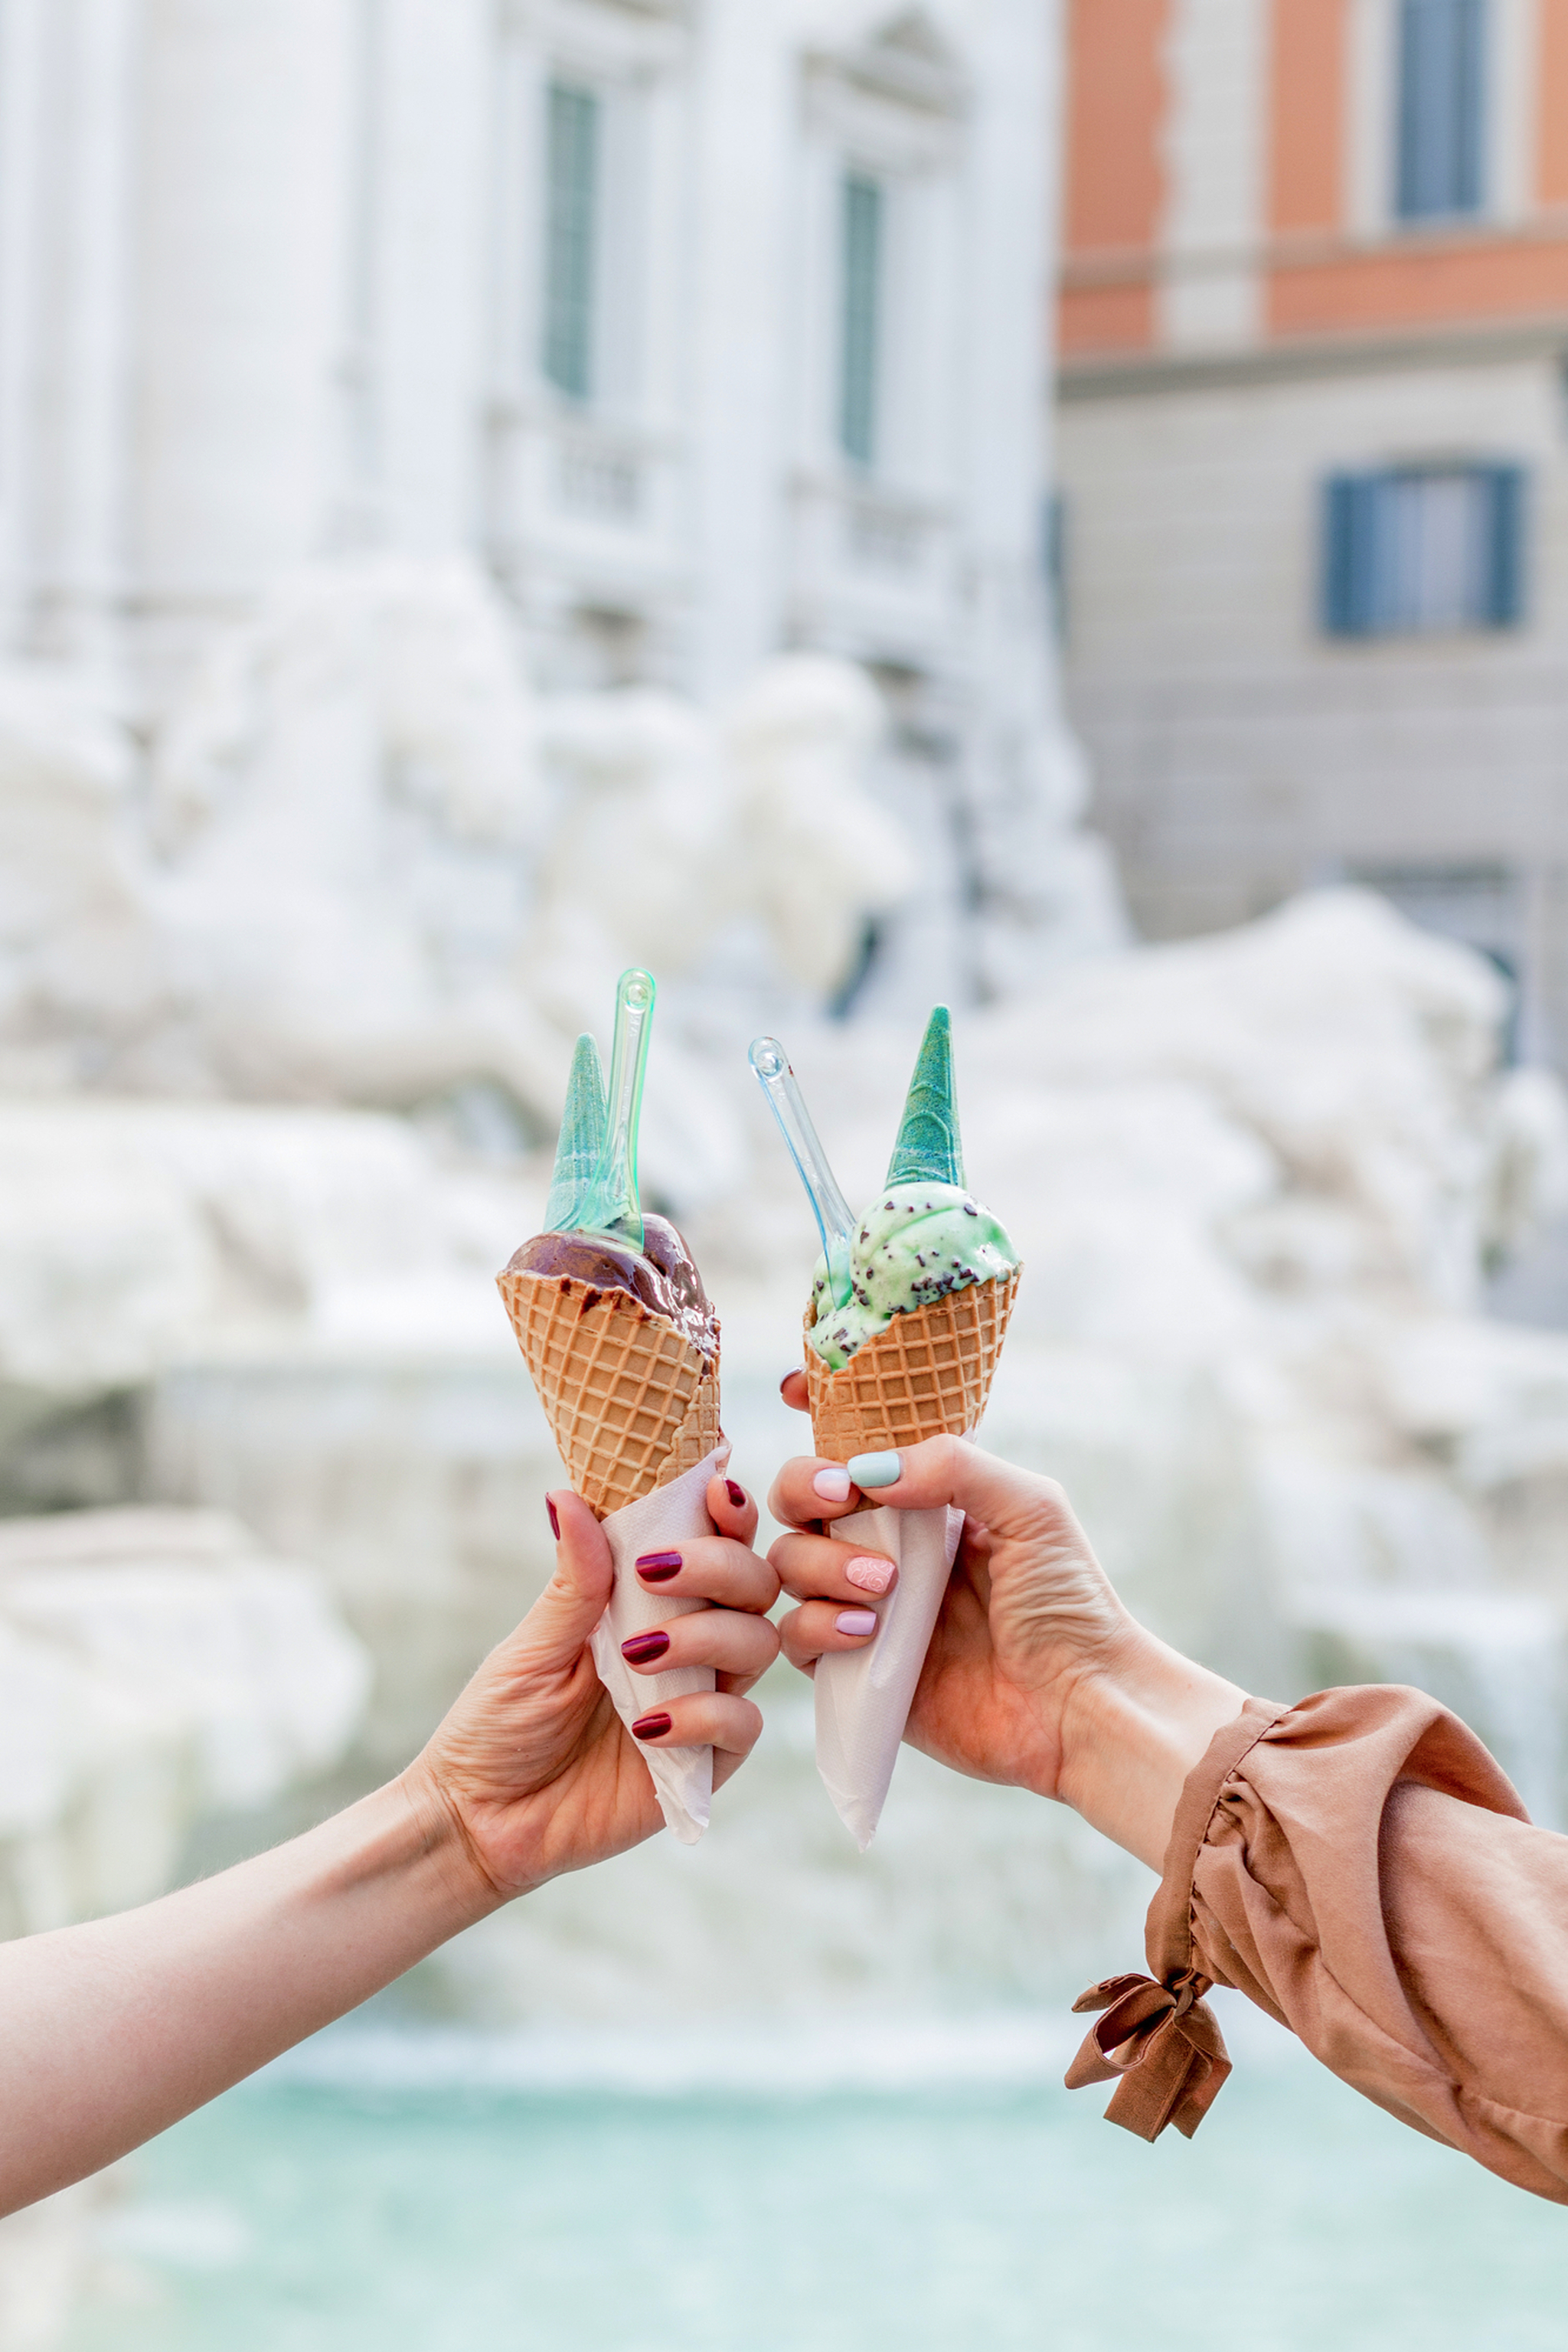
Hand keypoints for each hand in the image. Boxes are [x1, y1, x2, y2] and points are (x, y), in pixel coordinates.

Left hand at [402, 1474, 777, 1903]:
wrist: (480, 1819)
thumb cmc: (498, 1724)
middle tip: (655, 1572)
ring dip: (707, 1634)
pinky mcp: (704, 1763)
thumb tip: (566, 1494)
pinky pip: (742, 1723)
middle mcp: (688, 1642)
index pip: (714, 1541)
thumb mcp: (532, 1647)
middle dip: (720, 1565)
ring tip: (637, 1656)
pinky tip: (647, 1728)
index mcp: (648, 1601)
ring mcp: (701, 1700)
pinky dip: (705, 1714)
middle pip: (755, 1582)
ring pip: (759, 1642)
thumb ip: (573, 1581)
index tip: (717, 1488)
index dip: (728, 1512)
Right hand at [770, 1383, 1243, 1870]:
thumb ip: (955, 1466)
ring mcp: (867, 1607)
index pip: (855, 1447)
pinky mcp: (854, 1670)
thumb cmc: (1070, 1603)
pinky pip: (795, 1636)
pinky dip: (816, 1625)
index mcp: (929, 1501)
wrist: (1080, 1706)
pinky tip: (866, 1632)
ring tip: (885, 1585)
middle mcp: (888, 1548)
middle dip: (804, 1488)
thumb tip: (867, 1468)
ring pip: (789, 1563)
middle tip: (841, 1500)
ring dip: (820, 1563)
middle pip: (802, 1499)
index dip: (817, 1418)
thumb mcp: (1032, 1510)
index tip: (794, 1393)